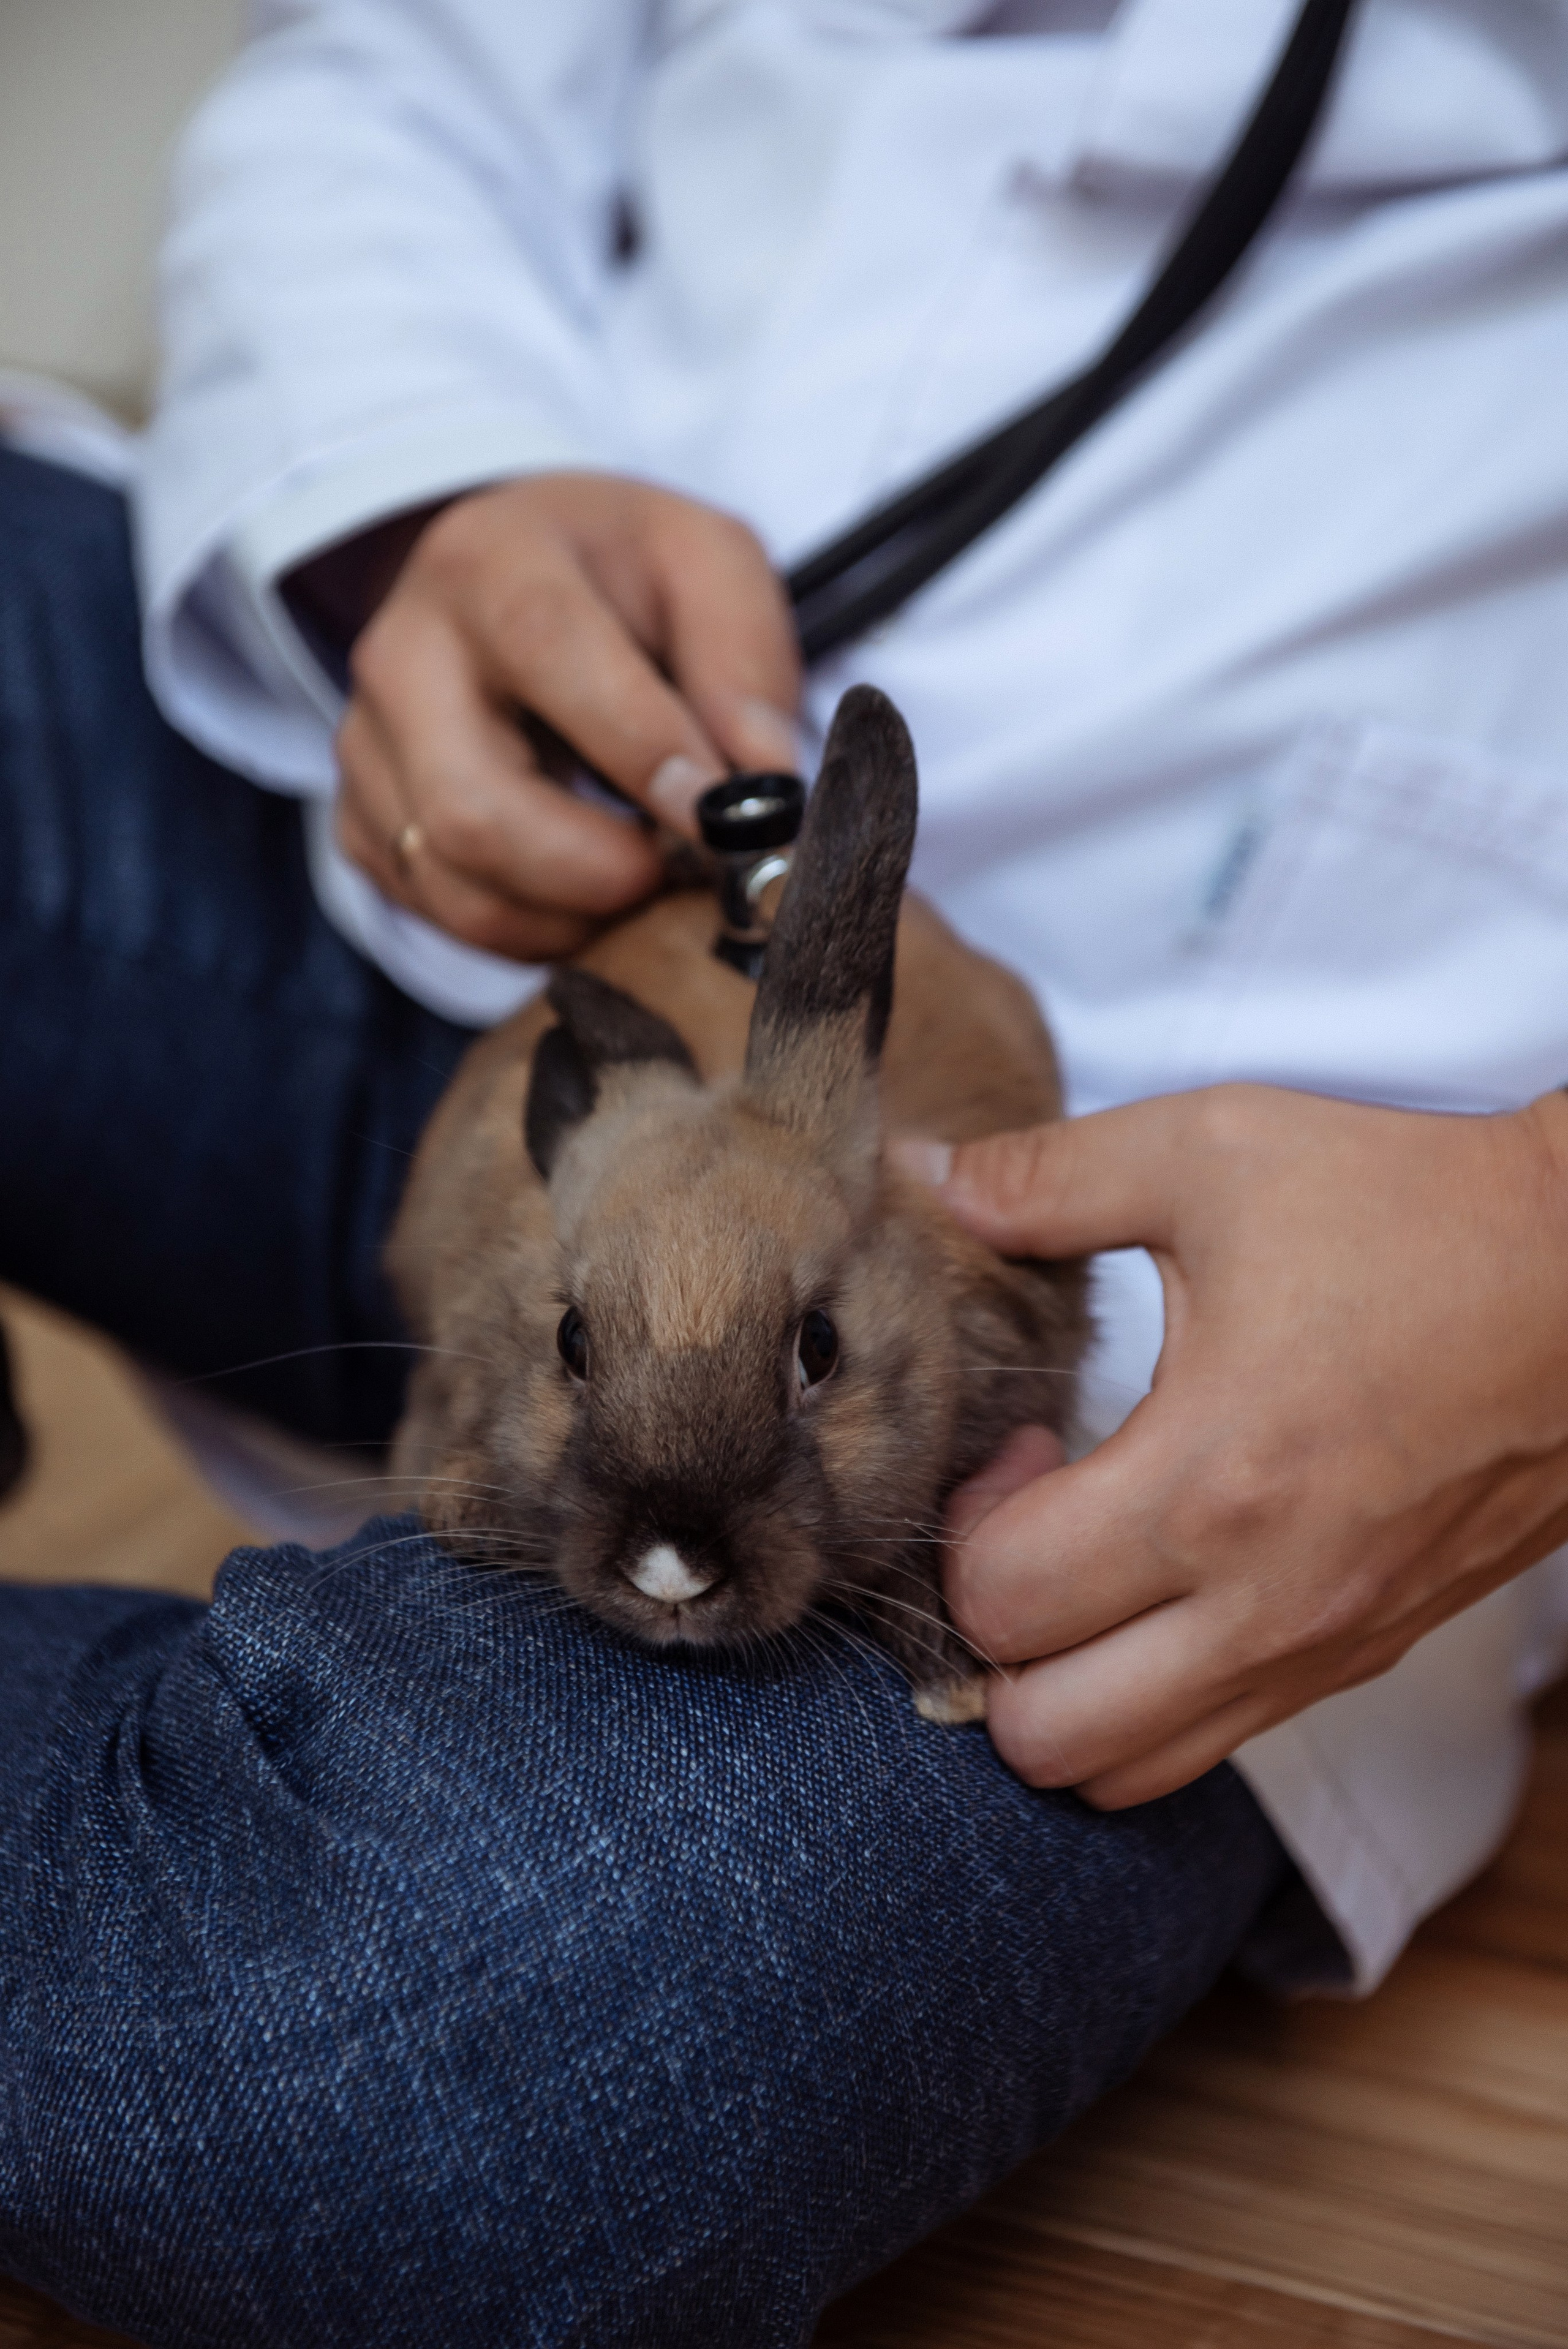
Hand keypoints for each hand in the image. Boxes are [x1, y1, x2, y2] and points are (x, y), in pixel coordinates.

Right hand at [293, 473, 799, 961]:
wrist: (516, 584)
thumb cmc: (621, 578)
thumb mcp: (707, 567)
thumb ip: (744, 662)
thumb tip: (760, 782)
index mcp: (491, 562)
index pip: (549, 651)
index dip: (640, 748)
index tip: (720, 817)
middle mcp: (402, 653)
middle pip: (471, 809)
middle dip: (596, 872)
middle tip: (678, 871)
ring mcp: (366, 747)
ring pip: (453, 881)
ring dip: (570, 914)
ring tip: (641, 879)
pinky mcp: (359, 821)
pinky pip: (438, 913)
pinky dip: (529, 929)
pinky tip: (583, 888)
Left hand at [920, 1085, 1567, 1807]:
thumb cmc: (1415, 1210)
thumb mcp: (1213, 1152)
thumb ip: (1047, 1176)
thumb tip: (922, 1173)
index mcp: (1211, 1485)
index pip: (1001, 1604)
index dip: (967, 1522)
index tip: (1029, 1438)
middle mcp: (1266, 1604)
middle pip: (1045, 1735)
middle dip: (993, 1638)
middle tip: (1037, 1520)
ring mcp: (1326, 1647)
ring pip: (1131, 1772)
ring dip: (1069, 1688)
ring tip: (1095, 1561)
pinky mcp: (1372, 1654)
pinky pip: (1221, 1741)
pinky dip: (1155, 1697)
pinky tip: (1174, 1576)